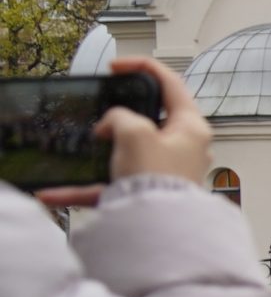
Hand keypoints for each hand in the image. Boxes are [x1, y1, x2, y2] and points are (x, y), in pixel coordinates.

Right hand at [36, 57, 209, 210]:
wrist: (156, 229)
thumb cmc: (156, 178)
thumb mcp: (135, 132)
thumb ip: (121, 117)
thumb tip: (112, 127)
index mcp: (191, 126)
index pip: (171, 84)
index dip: (143, 67)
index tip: (116, 66)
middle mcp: (184, 148)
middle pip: (151, 119)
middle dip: (123, 115)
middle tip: (102, 111)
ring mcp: (166, 171)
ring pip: (127, 154)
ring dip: (102, 153)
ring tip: (85, 148)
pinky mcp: (147, 193)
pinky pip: (111, 185)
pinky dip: (84, 188)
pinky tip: (53, 193)